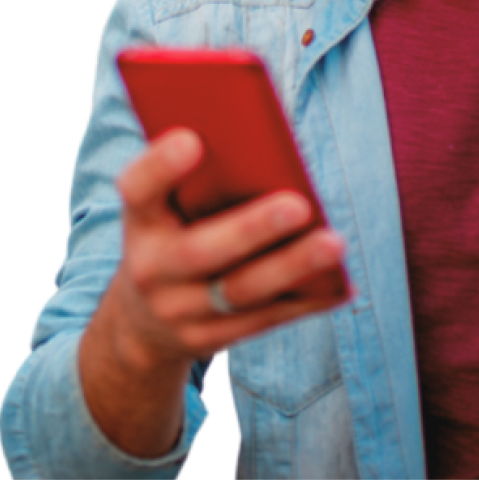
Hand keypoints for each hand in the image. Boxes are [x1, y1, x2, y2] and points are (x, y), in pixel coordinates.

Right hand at [106, 127, 350, 371]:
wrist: (139, 323)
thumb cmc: (174, 231)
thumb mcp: (167, 205)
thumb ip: (201, 175)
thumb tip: (266, 141)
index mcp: (141, 219)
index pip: (138, 189)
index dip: (160, 165)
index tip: (191, 139)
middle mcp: (151, 269)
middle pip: (201, 251)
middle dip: (252, 229)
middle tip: (300, 205)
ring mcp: (179, 312)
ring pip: (241, 292)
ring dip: (291, 267)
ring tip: (334, 243)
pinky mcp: (209, 340)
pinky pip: (265, 319)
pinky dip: (306, 300)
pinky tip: (340, 282)